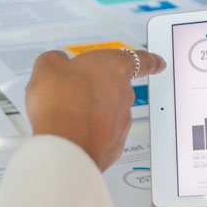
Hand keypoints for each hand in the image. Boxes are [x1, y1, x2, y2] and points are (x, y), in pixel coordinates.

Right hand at [25, 49, 165, 170]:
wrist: (66, 144)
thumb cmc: (62, 103)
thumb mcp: (48, 66)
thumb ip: (56, 60)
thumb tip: (57, 62)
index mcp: (114, 67)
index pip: (141, 60)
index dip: (150, 61)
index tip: (158, 63)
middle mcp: (124, 94)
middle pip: (116, 87)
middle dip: (98, 89)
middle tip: (74, 91)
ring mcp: (121, 122)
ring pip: (108, 113)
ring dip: (91, 112)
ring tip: (65, 114)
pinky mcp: (114, 146)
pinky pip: (102, 135)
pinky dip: (88, 133)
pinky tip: (70, 133)